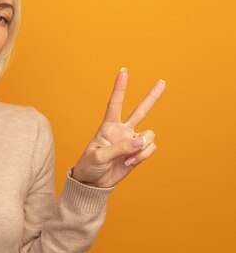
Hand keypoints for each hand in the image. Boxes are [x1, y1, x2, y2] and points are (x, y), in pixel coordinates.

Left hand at [71, 67, 165, 187]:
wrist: (93, 182)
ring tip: (127, 159)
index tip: (123, 71)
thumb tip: (140, 141)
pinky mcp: (138, 153)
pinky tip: (130, 163)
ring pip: (149, 135)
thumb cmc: (89, 165)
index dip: (120, 87)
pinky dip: (142, 156)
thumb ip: (119, 148)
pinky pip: (149, 149)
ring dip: (142, 147)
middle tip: (163, 81)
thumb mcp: (99, 156)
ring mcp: (131, 141)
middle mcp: (122, 130)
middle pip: (140, 110)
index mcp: (108, 127)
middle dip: (152, 96)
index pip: (115, 104)